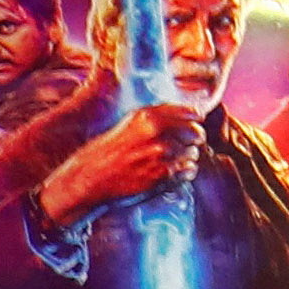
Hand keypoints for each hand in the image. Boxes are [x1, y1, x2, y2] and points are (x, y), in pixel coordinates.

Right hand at [33, 104, 207, 225]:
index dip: (194, 122)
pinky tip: (169, 172)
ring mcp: (159, 153)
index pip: (192, 113)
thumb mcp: (132, 123)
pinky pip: (189, 170)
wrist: (91, 176)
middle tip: (180, 147)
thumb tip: (196, 112)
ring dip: (186, 158)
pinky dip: (184, 172)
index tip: (191, 127)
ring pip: (193, 153)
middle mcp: (156, 132)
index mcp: (149, 116)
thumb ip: (161, 115)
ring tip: (167, 161)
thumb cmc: (112, 149)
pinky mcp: (160, 174)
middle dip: (192, 140)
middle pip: (197, 133)